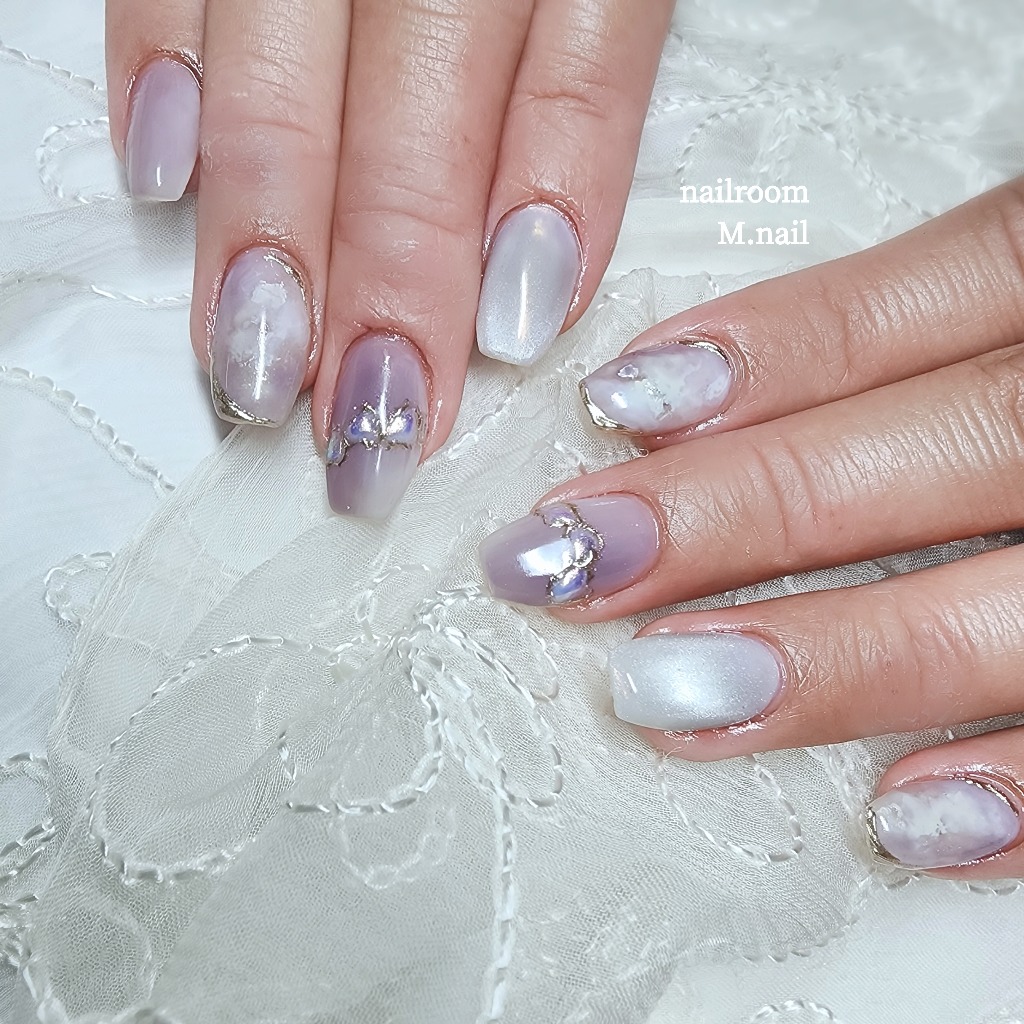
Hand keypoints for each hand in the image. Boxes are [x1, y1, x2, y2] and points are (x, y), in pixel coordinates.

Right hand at [105, 0, 672, 516]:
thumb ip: (590, 67)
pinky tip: (163, 178)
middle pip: (416, 86)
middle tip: (372, 421)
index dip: (537, 205)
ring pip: (281, 45)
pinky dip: (160, 62)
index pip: (573, 55)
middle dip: (387, 271)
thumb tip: (537, 268)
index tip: (496, 347)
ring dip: (268, 218)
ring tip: (259, 365)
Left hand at [480, 177, 1023, 877]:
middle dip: (744, 514)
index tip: (617, 410)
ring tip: (672, 695)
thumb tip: (687, 392)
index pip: (914, 311)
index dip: (763, 357)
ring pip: (1016, 607)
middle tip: (578, 561)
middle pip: (938, 451)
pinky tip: (906, 820)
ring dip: (838, 659)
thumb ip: (898, 332)